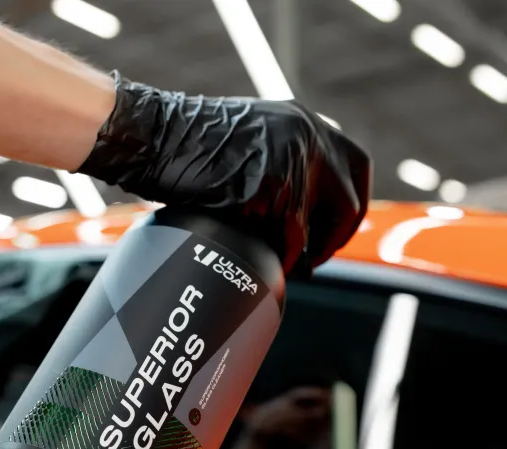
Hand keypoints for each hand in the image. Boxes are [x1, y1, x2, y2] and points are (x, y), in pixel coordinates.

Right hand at [77, 72, 371, 274]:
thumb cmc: (182, 146)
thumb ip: (277, 162)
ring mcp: (294, 159)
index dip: (351, 202)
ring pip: (319, 224)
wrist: (151, 136)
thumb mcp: (245, 142)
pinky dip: (283, 256)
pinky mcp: (274, 185)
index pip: (355, 164)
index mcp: (301, 121)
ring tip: (287, 269)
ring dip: (306, 253)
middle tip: (316, 260)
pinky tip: (267, 264)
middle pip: (350, 198)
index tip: (335, 228)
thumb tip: (298, 211)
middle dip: (338, 236)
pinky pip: (291, 236)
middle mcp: (307, 134)